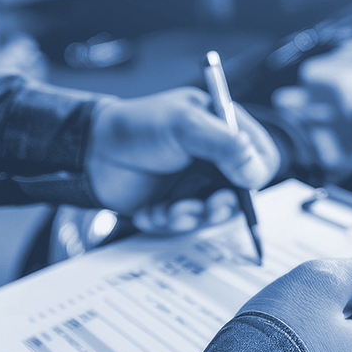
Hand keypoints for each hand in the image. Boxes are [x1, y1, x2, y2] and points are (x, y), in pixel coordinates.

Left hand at [86, 88, 279, 228]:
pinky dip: (168, 223)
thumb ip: (226, 145)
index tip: (240, 183)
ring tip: (170, 210)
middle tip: (207, 207)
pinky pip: (185, 226)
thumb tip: (257, 173)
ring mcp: (194, 184)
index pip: (261, 156)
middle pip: (241, 193)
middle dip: (221, 205)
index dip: (255, 174)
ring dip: (193, 217)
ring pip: (213, 215)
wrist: (91, 153)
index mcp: (223, 130)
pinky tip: (149, 212)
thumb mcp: (185, 126)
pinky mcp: (174, 206)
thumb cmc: (137, 127)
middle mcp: (213, 160)